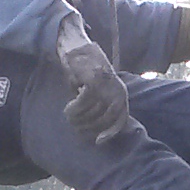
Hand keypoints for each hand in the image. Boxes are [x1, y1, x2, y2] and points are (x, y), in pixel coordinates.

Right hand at [56, 19, 130, 143]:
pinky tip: (69, 107)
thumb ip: (99, 106)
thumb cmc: (85, 72)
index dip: (110, 132)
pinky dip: (75, 108)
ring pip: (93, 112)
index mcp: (121, 93)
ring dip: (79, 118)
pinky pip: (84, 102)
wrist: (76, 47)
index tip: (97, 142)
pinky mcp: (95, 79)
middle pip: (105, 118)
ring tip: (69, 116)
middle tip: (75, 126)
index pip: (120, 119)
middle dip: (89, 127)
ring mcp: (107, 84)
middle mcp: (117, 89)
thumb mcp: (97, 90)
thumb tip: (93, 131)